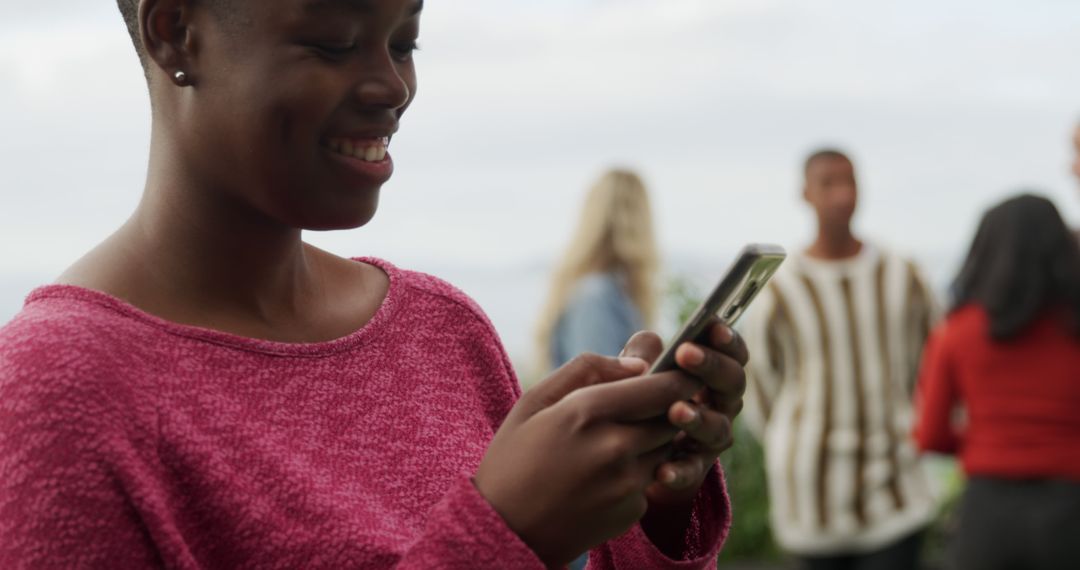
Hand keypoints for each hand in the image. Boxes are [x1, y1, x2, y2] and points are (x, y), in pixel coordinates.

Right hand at [473, 354, 702, 566]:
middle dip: (668, 405)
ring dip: (653, 437)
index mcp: (586, 412)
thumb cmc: (513, 460)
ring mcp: (627, 483)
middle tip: (649, 402)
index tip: (680, 371)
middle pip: (672, 415)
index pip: (661, 387)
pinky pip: (652, 477)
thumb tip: (640, 361)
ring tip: (615, 440)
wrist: (505, 534)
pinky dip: (638, 470)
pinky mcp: (632, 510)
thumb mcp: (535, 401)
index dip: (677, 377)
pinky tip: (604, 475)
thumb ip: (588, 369)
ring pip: (665, 446)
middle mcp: (614, 447)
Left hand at [621, 321, 748, 555]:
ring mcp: (710, 437)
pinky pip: (692, 470)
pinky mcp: (693, 469)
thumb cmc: (633, 397)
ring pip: (719, 428)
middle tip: (685, 354)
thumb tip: (643, 354)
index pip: (732, 352)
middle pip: (733, 383)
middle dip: (712, 366)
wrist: (622, 452)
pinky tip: (661, 471)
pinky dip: (679, 470)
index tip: (712, 325)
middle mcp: (720, 403)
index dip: (728, 338)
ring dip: (699, 418)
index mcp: (710, 373)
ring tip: (675, 411)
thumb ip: (638, 356)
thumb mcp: (631, 372)